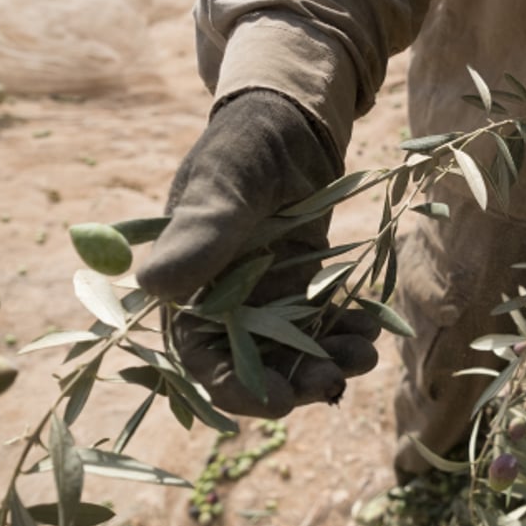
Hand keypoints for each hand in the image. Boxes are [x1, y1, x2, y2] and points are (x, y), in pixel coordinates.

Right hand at [137, 90, 379, 417]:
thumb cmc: (247, 146)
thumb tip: (154, 284)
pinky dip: (345, 334)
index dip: (235, 388)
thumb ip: (201, 231)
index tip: (279, 401)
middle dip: (294, 382)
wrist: (291, 125)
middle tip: (334, 379)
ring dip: (327, 362)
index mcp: (185, 286)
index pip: (199, 357)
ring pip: (292, 354)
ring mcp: (264, 299)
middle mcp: (220, 302)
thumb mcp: (226, 183)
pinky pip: (321, 328)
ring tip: (364, 353)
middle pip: (251, 367)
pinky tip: (371, 326)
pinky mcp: (301, 289)